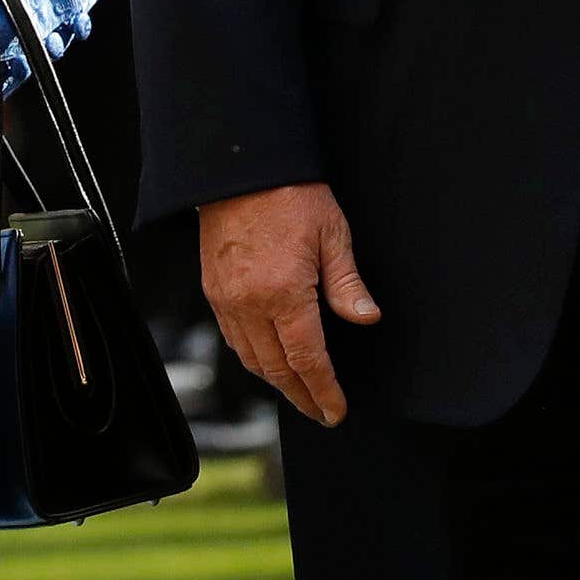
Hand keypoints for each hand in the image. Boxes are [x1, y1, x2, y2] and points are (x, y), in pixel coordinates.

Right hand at [199, 184, 381, 426]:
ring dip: (277, 382)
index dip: (323, 390)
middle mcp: (250, 305)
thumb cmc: (291, 194)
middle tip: (321, 412)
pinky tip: (270, 360)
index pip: (308, 359)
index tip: (336, 411)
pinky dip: (254, 359)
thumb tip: (366, 317)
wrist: (240, 168)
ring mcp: (227, 301)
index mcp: (284, 294)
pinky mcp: (213, 292)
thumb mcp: (333, 233)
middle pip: (277, 369)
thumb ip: (347, 283)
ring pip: (252, 360)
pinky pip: (233, 340)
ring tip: (301, 392)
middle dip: (302, 396)